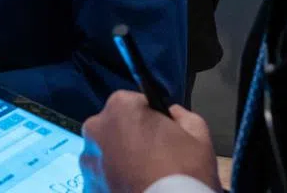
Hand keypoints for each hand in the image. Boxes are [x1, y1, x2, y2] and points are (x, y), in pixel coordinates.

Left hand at [81, 92, 219, 192]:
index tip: (160, 133)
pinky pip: (101, 177)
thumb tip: (172, 114)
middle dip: (131, 137)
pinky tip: (134, 187)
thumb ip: (182, 115)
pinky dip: (114, 181)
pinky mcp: (88, 186)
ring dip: (120, 159)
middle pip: (115, 126)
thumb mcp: (198, 134)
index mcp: (120, 107)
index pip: (135, 103)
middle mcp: (96, 129)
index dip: (150, 117)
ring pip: (106, 152)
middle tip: (154, 156)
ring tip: (144, 175)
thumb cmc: (184, 172)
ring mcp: (88, 160)